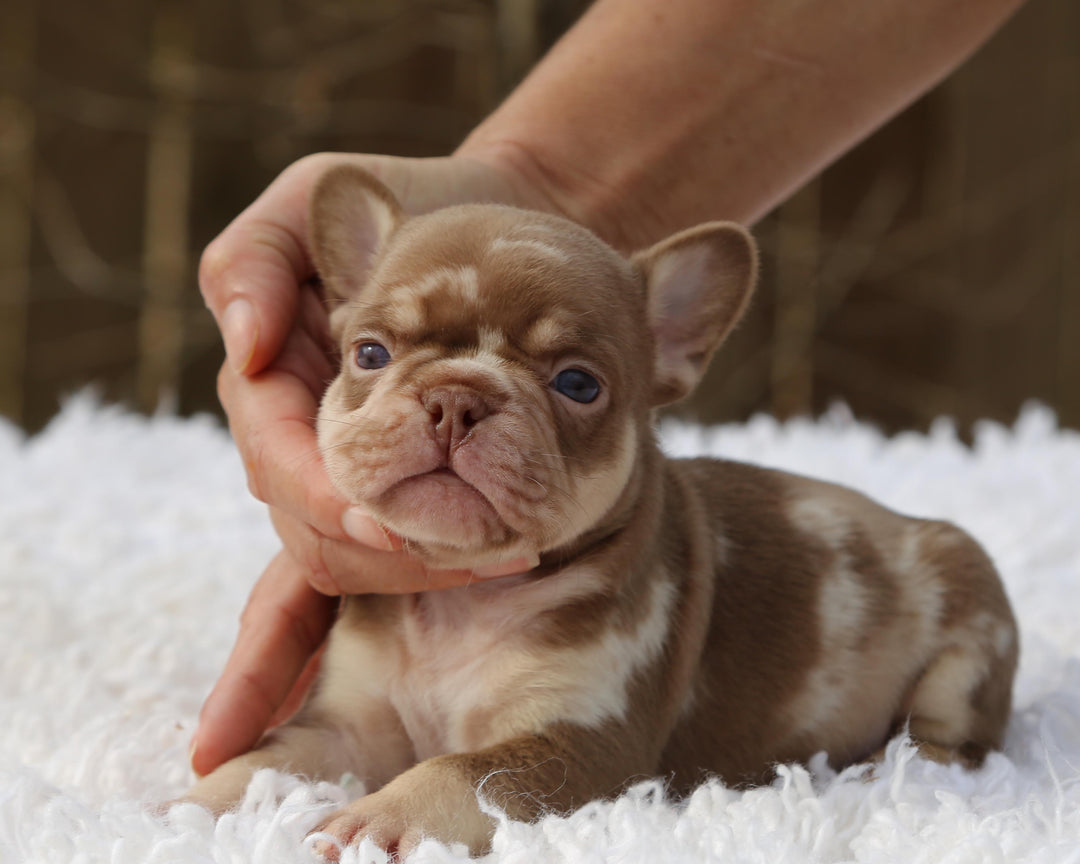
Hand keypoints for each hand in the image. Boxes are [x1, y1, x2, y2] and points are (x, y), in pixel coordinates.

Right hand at [192, 150, 553, 775]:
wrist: (496, 221)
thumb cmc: (408, 201)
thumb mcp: (317, 195)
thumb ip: (257, 258)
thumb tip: (244, 347)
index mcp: (270, 383)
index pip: (278, 463)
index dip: (323, 498)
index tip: (385, 520)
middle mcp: (302, 439)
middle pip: (314, 531)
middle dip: (385, 553)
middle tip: (482, 554)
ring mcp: (350, 471)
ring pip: (358, 558)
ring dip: (427, 572)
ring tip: (513, 556)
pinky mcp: (404, 487)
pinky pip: (404, 554)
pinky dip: (442, 571)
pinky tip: (506, 565)